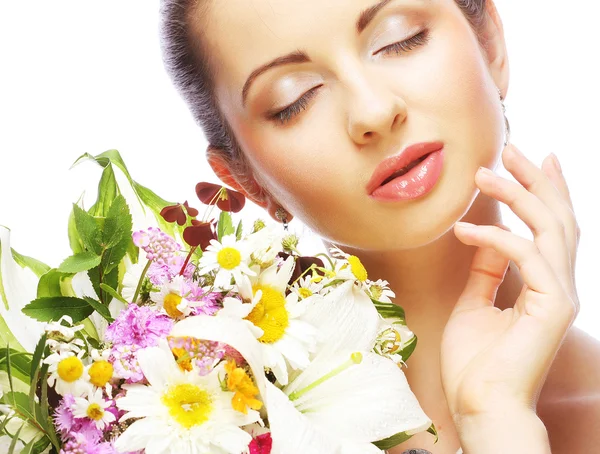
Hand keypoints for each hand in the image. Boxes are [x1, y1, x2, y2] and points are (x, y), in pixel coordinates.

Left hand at [441, 144, 580, 419]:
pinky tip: (463, 231)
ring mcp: (560, 295)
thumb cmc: (475, 363)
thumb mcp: (474, 304)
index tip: (532, 158)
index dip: (546, 190)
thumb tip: (483, 239)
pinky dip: (493, 238)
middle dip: (537, 179)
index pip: (552, 228)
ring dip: (517, 195)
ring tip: (483, 174)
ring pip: (549, 227)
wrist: (479, 404)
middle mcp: (559, 285)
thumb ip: (485, 271)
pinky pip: (525, 255)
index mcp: (544, 285)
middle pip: (559, 218)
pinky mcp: (552, 306)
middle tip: (511, 148)